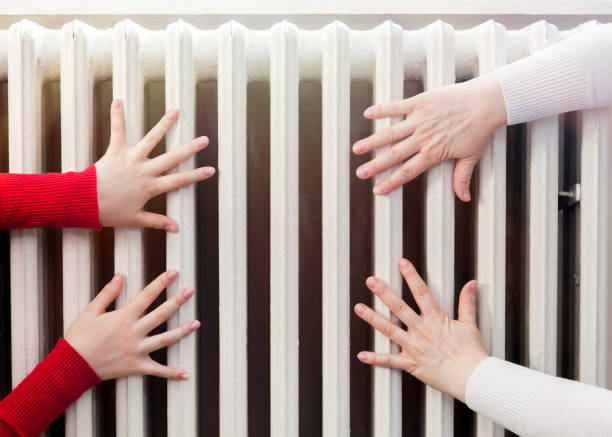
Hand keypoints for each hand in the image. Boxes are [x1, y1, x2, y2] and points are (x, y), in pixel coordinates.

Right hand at [65, 270, 199, 380]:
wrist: (71, 366)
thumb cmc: (79, 337)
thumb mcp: (90, 311)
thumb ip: (108, 293)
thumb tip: (120, 276)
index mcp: (124, 316)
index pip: (148, 295)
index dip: (162, 283)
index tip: (173, 273)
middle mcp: (134, 332)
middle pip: (162, 314)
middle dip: (177, 301)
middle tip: (191, 291)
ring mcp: (137, 350)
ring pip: (166, 339)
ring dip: (183, 331)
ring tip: (197, 323)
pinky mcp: (136, 366)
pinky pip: (157, 370)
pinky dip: (172, 373)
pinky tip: (186, 374)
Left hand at [95, 99, 215, 230]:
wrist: (85, 202)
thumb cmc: (109, 212)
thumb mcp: (135, 219)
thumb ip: (156, 222)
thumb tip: (175, 228)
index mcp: (150, 187)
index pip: (179, 181)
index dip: (196, 175)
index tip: (210, 170)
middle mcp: (144, 170)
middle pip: (172, 158)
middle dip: (190, 148)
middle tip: (204, 140)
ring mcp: (131, 159)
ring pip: (151, 139)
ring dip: (164, 124)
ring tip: (176, 111)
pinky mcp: (116, 151)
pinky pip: (117, 131)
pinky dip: (116, 116)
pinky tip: (118, 101)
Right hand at [353, 73, 506, 200]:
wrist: (487, 102)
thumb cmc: (480, 129)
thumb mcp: (471, 156)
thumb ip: (462, 177)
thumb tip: (463, 198)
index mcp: (434, 153)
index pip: (408, 171)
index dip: (391, 182)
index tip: (378, 190)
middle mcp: (423, 138)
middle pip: (394, 155)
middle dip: (375, 166)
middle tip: (360, 173)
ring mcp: (420, 120)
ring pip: (391, 133)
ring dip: (372, 141)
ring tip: (357, 149)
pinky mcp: (420, 103)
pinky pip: (397, 107)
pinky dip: (382, 110)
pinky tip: (367, 114)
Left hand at [354, 259, 487, 402]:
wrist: (472, 378)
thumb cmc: (472, 353)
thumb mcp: (470, 324)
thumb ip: (467, 302)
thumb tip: (472, 284)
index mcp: (436, 319)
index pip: (422, 292)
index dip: (411, 276)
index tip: (401, 262)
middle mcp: (422, 330)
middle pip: (399, 307)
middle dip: (383, 292)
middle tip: (370, 281)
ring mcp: (414, 347)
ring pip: (389, 330)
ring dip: (372, 318)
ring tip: (358, 308)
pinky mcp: (411, 364)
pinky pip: (390, 361)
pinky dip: (375, 359)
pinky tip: (361, 355)